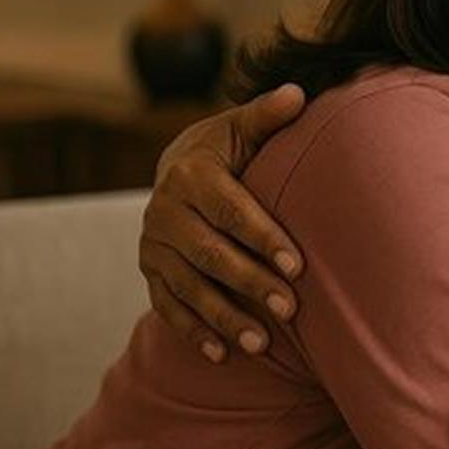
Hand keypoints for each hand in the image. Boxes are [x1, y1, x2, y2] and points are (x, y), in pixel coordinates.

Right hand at [139, 83, 306, 360]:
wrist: (178, 168)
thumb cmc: (228, 150)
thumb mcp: (243, 129)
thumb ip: (268, 115)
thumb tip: (299, 94)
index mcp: (191, 175)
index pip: (231, 211)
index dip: (264, 239)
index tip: (299, 266)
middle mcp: (164, 211)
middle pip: (210, 255)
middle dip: (250, 283)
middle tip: (290, 308)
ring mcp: (153, 245)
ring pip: (188, 286)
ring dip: (223, 317)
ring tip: (261, 343)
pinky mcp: (149, 271)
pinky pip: (167, 305)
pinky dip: (193, 331)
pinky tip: (221, 354)